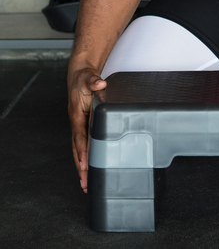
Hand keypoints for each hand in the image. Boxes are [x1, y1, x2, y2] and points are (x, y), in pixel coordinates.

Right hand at [67, 67, 106, 192]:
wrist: (79, 76)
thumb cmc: (83, 79)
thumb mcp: (88, 78)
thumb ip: (93, 82)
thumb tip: (99, 84)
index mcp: (76, 115)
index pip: (80, 136)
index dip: (83, 150)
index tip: (85, 164)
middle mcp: (76, 123)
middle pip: (77, 149)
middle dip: (80, 167)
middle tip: (85, 185)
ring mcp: (78, 126)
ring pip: (79, 150)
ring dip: (81, 167)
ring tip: (85, 185)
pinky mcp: (83, 126)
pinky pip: (83, 145)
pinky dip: (84, 158)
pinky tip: (88, 169)